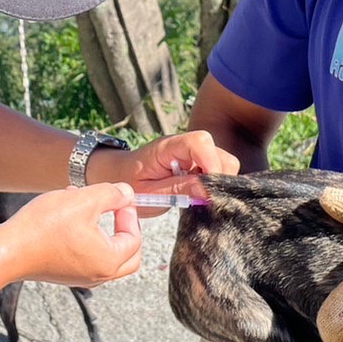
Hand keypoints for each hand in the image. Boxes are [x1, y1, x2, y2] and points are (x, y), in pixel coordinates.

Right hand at [0, 182, 142, 287]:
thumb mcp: (84, 200)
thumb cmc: (43, 228)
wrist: (7, 250)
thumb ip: (112, 194)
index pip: (134, 238)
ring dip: (104, 232)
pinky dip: (87, 239)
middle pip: (128, 256)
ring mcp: (80, 277)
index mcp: (109, 260)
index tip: (119, 198)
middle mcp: (98, 275)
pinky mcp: (64, 274)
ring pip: (107, 256)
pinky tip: (69, 217)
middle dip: (125, 230)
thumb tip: (126, 193)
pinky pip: (87, 257)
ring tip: (86, 207)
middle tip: (116, 210)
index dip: (130, 213)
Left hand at [87, 130, 239, 214]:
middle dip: (218, 177)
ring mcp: (192, 153)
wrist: (119, 175)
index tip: (210, 188)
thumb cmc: (130, 184)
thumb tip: (207, 190)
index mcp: (166, 148)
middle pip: (217, 152)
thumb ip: (177, 190)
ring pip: (222, 161)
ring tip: (199, 198)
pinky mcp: (197, 162)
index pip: (199, 142)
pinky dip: (215, 184)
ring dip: (217, 182)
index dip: (211, 163)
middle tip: (205, 199)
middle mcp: (183, 145)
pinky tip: (200, 195)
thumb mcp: (149, 194)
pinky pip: (217, 169)